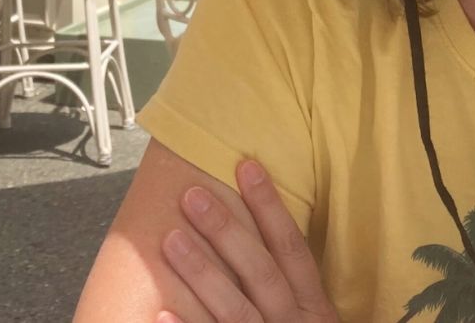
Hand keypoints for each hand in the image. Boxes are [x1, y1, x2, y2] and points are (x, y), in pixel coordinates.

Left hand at [158, 160, 336, 322]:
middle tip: (193, 196)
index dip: (270, 207)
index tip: (246, 166)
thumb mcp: (313, 321)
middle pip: (260, 273)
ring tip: (170, 238)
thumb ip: (294, 287)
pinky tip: (159, 313)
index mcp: (315, 310)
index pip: (292, 250)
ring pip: (234, 311)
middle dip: (227, 232)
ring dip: (201, 273)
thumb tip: (264, 230)